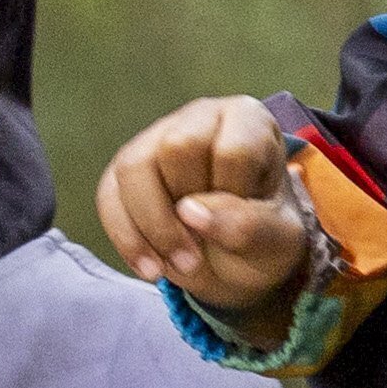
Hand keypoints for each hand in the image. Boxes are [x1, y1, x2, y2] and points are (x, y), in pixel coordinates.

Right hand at [96, 95, 315, 316]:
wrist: (240, 258)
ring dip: (151, 228)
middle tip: (202, 253)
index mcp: (248, 121)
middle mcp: (200, 118)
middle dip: (187, 211)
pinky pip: (108, 195)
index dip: (232, 198)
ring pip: (133, 167)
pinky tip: (152, 268)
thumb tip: (190, 212)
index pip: (232, 150)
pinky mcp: (125, 170)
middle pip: (175, 148)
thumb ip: (248, 226)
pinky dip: (127, 239)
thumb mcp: (278, 240)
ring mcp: (156, 139)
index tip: (243, 228)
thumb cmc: (266, 236)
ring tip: (178, 266)